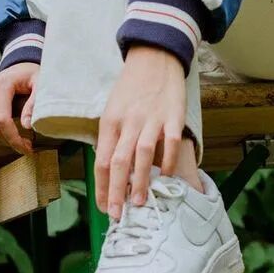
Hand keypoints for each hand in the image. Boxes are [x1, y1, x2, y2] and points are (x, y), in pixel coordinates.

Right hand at [0, 61, 39, 158]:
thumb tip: (27, 125)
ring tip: (22, 138)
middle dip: (11, 141)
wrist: (20, 67)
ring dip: (4, 139)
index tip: (28, 149)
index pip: (2, 119)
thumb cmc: (32, 75)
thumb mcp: (41, 84)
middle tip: (29, 146)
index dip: (14, 138)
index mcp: (1, 84)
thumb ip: (35, 102)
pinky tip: (12, 129)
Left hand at [95, 44, 186, 220]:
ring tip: (140, 203)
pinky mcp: (172, 115)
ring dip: (141, 182)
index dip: (102, 187)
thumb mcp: (113, 110)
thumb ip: (112, 139)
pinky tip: (168, 176)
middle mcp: (128, 121)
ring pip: (142, 155)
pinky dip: (168, 162)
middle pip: (118, 161)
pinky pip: (170, 143)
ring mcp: (151, 118)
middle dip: (116, 192)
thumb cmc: (131, 89)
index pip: (101, 160)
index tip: (104, 208)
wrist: (154, 57)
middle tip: (118, 215)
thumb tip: (110, 174)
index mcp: (110, 121)